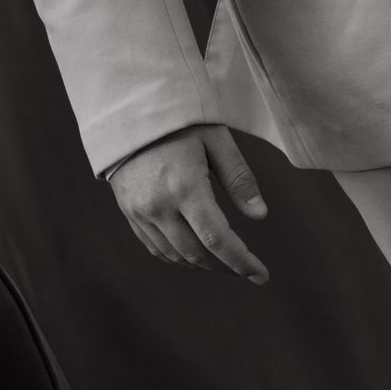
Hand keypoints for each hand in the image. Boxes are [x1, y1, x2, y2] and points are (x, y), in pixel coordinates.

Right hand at [107, 127, 269, 282]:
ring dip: (203, 264)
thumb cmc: (180, 122)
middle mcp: (159, 206)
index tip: (261, 275)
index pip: (217, 238)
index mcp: (185, 187)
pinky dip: (178, 257)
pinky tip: (195, 253)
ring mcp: (140, 212)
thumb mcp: (217, 140)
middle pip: (197, 253)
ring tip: (226, 262)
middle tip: (248, 269)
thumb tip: (260, 215)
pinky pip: (155, 247)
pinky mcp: (130, 213)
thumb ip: (239, 179)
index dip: (241, 261)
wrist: (129, 114)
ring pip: (175, 255)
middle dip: (226, 266)